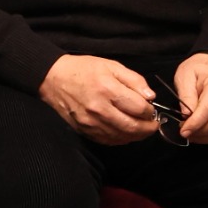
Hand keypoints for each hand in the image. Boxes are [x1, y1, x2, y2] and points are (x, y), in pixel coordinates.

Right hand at [40, 55, 159, 143]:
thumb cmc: (84, 70)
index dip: (150, 111)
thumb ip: (134, 80)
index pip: (139, 108)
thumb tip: (150, 97)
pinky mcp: (84, 131)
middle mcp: (100, 109)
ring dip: (136, 136)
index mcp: (108, 89)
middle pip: (132, 127)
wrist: (54, 79)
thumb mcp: (111, 66)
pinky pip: (108, 141)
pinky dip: (121, 139)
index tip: (152, 109)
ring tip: (142, 129)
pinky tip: (125, 132)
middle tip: (153, 125)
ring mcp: (91, 123)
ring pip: (122, 137)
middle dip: (148, 128)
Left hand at [173, 54, 207, 143]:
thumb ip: (185, 95)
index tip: (183, 131)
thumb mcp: (184, 76)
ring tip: (191, 134)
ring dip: (205, 137)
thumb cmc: (197, 69)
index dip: (196, 123)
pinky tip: (200, 133)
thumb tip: (187, 115)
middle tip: (184, 132)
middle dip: (199, 132)